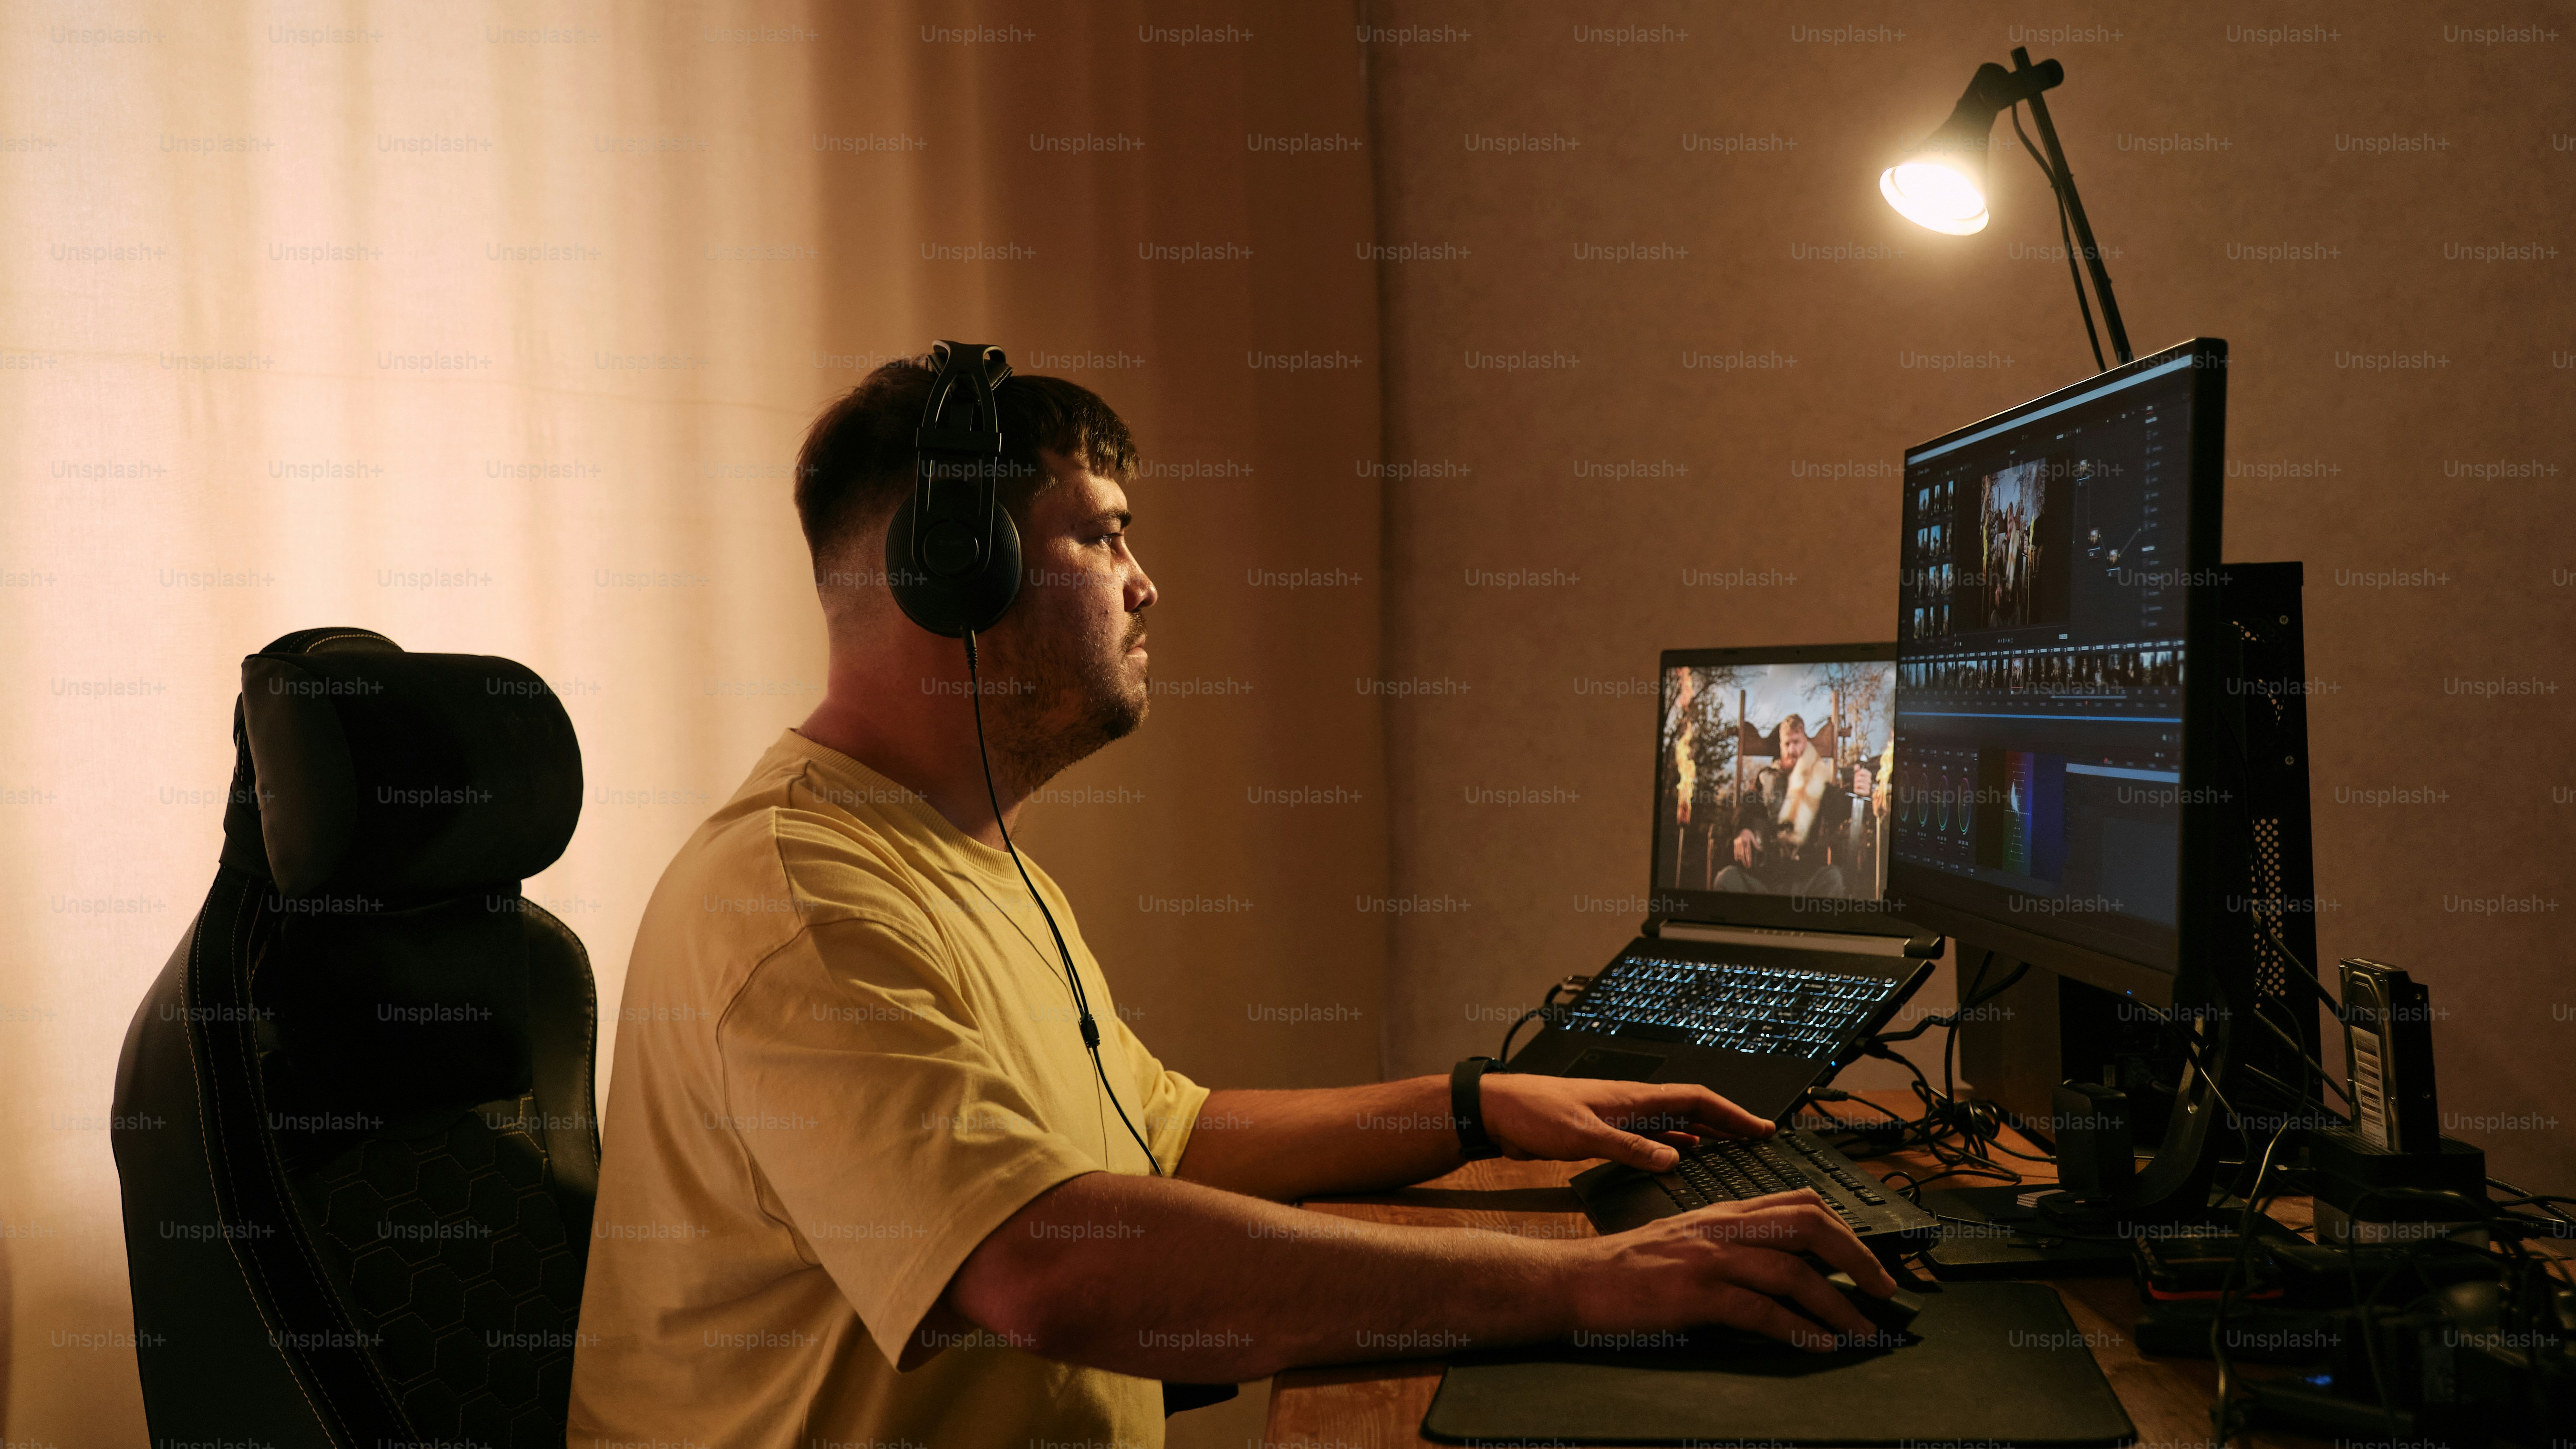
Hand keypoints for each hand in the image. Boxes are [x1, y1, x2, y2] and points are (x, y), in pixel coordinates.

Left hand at [1478, 1076, 1769, 1171]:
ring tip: (1733, 1149)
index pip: (1696, 1099)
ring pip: (1674, 1123)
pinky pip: (1652, 1137)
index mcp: (1633, 1099)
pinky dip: (1674, 1146)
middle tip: (1759, 1139)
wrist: (1495, 1111)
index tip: (1761, 1128)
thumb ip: (1629, 1149)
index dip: (1732, 1113)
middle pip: (1692, 1110)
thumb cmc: (1532, 1113)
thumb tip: (1673, 1161)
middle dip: (1728, 1123)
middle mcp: (1632, 1104)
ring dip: (1705, 1134)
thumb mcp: (1584, 1136)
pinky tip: (1682, 1158)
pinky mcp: (1605, 1131)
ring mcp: (1620, 1117)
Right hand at [1562, 1191, 1898, 1351]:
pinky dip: (1798, 1330)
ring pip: (1793, 1271)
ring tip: (1864, 1330)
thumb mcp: (1684, 1241)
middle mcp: (1721, 1227)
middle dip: (1857, 1257)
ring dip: (1839, 1303)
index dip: (1845, 1227)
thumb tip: (1782, 1268)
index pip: (1799, 1201)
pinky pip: (1761, 1311)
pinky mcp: (1695, 1294)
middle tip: (1885, 1289)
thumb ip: (1729, 1244)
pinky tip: (1819, 1344)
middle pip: (1809, 1225)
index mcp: (1721, 1212)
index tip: (1869, 1258)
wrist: (1574, 1280)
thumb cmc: (1625, 1268)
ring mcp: (1708, 1259)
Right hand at [1732, 829, 1757, 866]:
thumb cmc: (1749, 833)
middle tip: (1747, 866)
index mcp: (1747, 842)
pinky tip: (1737, 859)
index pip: (1748, 852)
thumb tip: (1760, 848)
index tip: (1750, 864)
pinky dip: (1736, 855)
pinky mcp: (1735, 843)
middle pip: (1743, 854)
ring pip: (1739, 853)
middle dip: (1745, 861)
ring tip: (1744, 864)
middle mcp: (1742, 843)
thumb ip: (1755, 843)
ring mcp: (1737, 843)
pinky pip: (1735, 850)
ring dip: (1741, 859)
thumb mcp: (1753, 837)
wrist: (1742, 828)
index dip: (1749, 859)